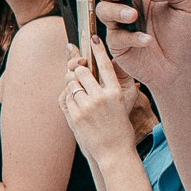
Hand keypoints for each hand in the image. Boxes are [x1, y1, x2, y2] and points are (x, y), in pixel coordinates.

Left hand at [59, 37, 143, 164]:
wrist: (114, 152)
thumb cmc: (120, 127)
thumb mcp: (123, 104)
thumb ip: (113, 86)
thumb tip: (103, 67)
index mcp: (115, 92)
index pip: (106, 65)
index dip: (98, 49)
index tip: (94, 38)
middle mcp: (101, 97)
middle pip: (82, 71)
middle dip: (79, 70)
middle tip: (80, 72)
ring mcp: (87, 107)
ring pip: (71, 83)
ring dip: (72, 84)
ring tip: (80, 92)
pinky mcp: (75, 116)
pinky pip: (66, 97)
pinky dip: (70, 97)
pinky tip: (78, 105)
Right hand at [99, 0, 190, 94]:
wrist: (183, 67)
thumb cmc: (185, 35)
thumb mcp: (188, 5)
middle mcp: (127, 7)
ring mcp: (120, 26)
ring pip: (102, 11)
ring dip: (115, 10)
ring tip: (133, 16)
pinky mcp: (118, 45)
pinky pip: (115, 36)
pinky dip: (131, 37)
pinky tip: (147, 40)